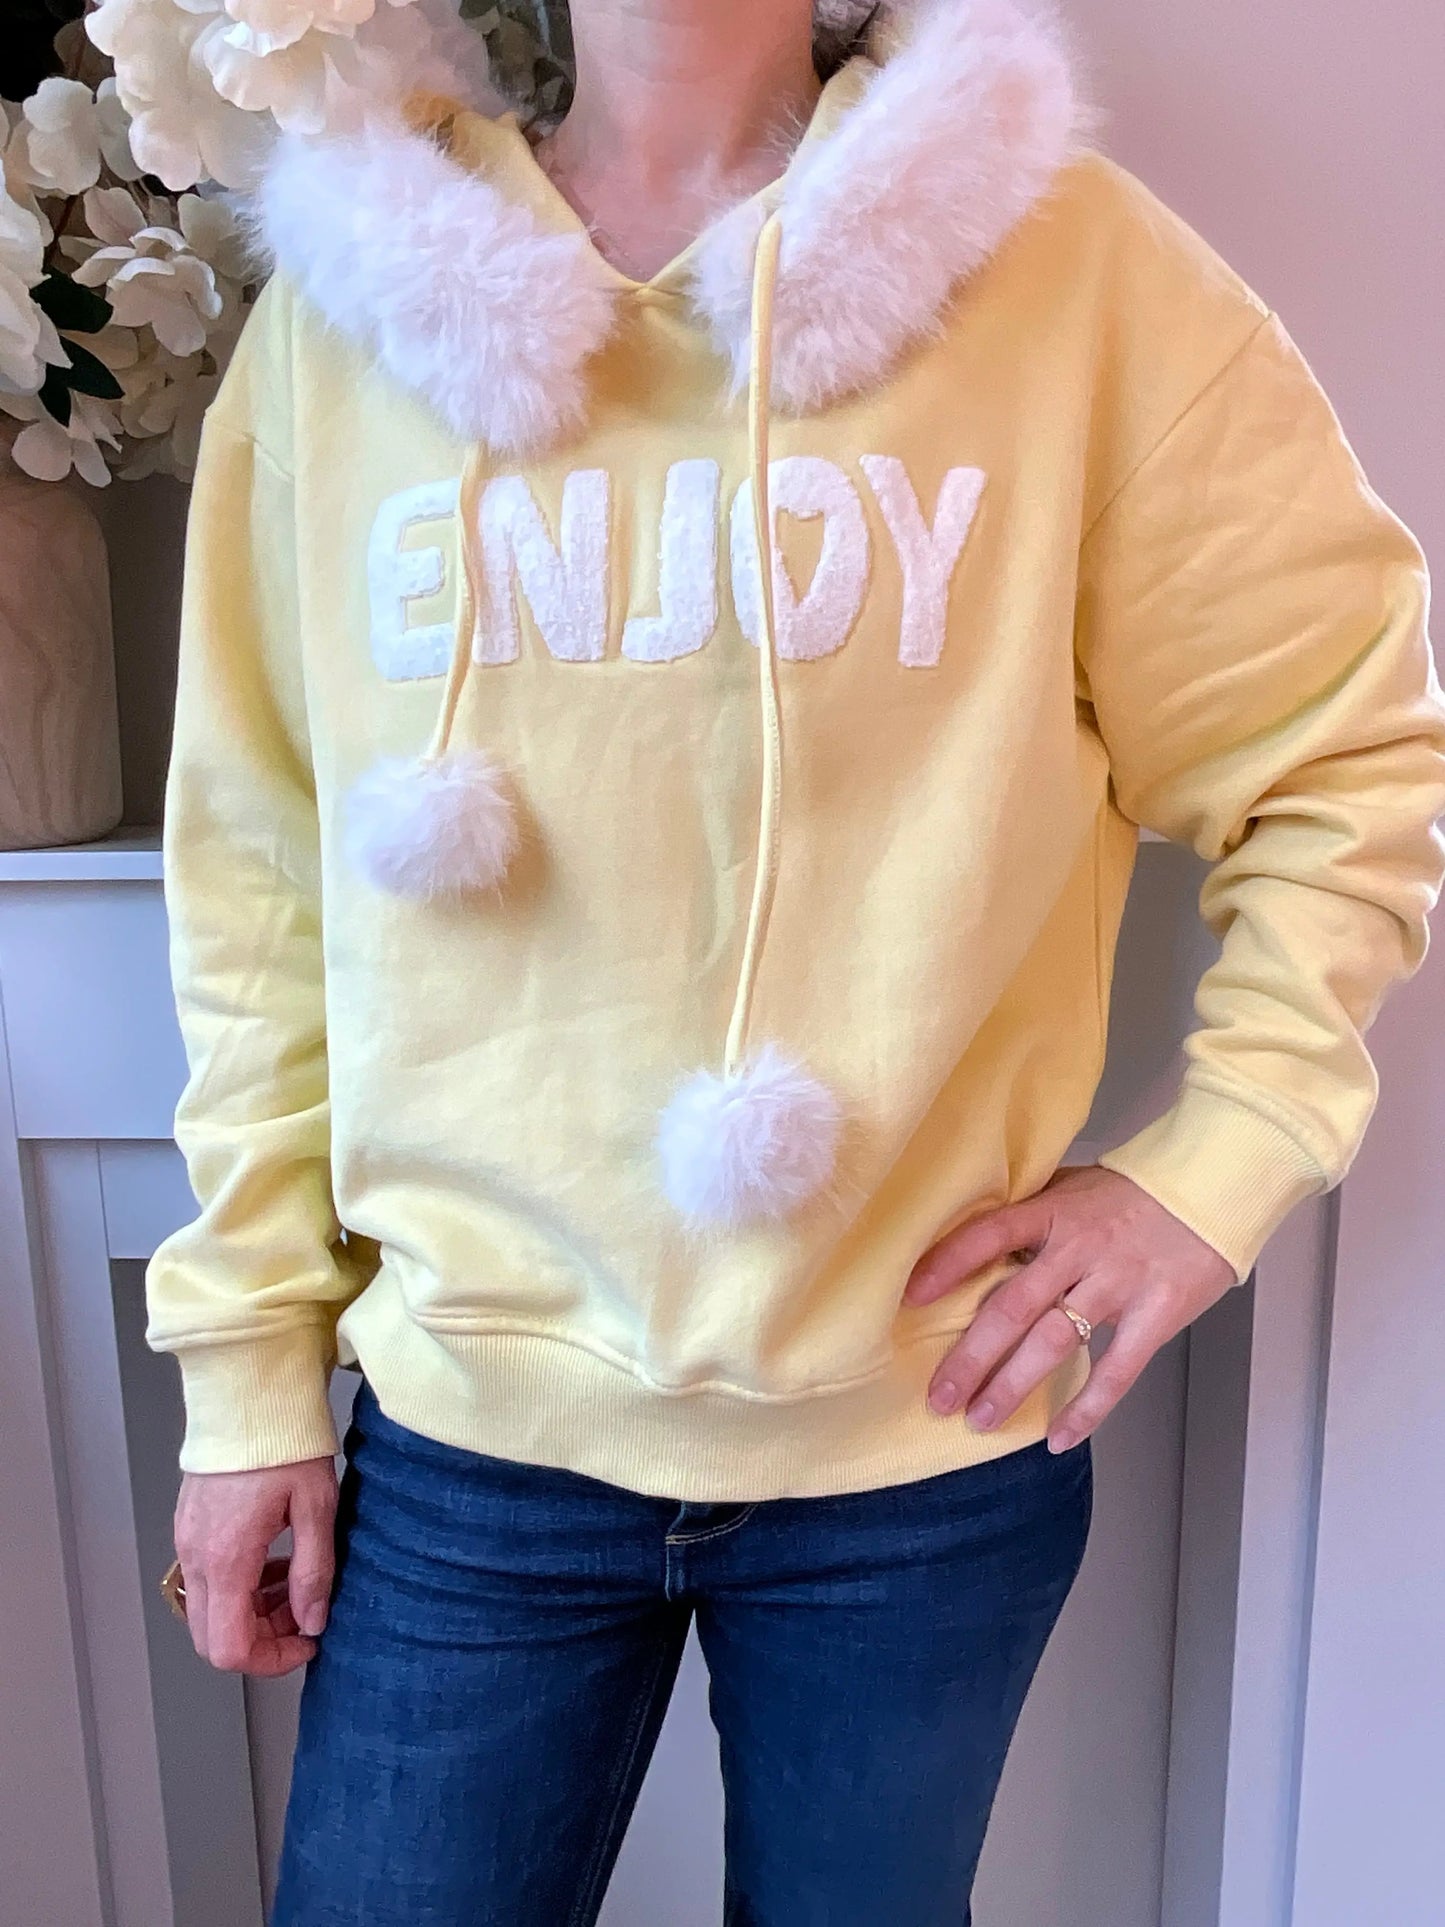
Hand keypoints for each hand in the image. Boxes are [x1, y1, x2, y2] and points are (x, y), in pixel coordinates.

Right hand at [173, 1457, 337, 1675]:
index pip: (231, 1649)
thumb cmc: (283, 1442)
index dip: (272, 1660)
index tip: (307, 1642)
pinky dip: (239, 1586)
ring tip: (295, 1581)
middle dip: (262, 1640)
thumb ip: (314, 1571)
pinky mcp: (189, 1528)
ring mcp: (187, 1543)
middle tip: (302, 1614)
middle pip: (213, 1639)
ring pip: (209, 1611)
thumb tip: (314, 1621)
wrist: (248, 1396)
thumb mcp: (316, 1506)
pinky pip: (206, 1579)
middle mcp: (196, 1557)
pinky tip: (273, 1560)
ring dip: (252, 1613)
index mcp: (226, 1559)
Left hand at [903, 1164, 1237, 1451]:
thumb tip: (973, 1245)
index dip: (947, 1264)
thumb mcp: (1073, 1187)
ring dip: (1013, 1386)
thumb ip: (1031, 1216)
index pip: (988, 1234)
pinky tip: (1058, 1438)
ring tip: (979, 1419)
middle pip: (1012, 1307)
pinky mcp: (1155, 1315)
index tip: (910, 1297)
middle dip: (971, 1356)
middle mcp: (1078, 1248)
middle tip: (940, 1396)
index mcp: (1053, 1211)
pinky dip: (1087, 1408)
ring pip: (1054, 1343)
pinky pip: (1115, 1371)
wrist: (1212, 1188)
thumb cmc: (1132, 1192)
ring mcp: (1117, 1283)